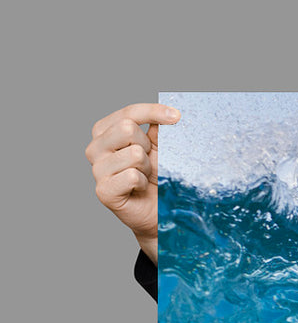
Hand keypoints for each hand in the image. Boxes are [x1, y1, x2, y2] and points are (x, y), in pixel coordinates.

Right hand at [86, 103, 180, 263]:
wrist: (160, 213)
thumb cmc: (158, 178)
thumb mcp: (160, 148)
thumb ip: (158, 128)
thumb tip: (169, 109)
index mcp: (105, 132)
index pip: (128, 113)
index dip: (153, 111)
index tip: (177, 116)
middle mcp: (95, 148)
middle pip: (126, 128)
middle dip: (147, 145)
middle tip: (150, 162)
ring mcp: (97, 170)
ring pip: (133, 153)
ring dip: (148, 167)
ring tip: (145, 177)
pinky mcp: (104, 191)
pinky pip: (132, 175)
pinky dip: (144, 182)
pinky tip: (140, 189)